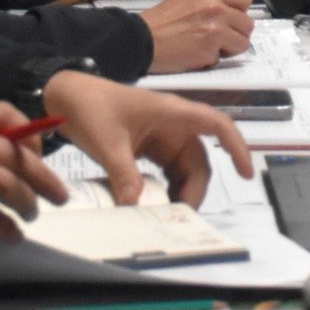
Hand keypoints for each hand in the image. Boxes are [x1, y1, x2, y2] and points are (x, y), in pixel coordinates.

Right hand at [0, 99, 69, 246]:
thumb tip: (3, 152)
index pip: (2, 112)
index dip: (30, 133)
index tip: (39, 152)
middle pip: (12, 150)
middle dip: (41, 173)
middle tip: (57, 193)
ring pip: (5, 180)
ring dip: (27, 199)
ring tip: (33, 213)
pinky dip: (6, 226)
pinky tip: (11, 234)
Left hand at [42, 71, 254, 205]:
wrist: (64, 96)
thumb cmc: (90, 105)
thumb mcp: (107, 141)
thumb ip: (124, 173)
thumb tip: (135, 204)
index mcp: (171, 112)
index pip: (217, 125)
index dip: (236, 147)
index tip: (246, 173)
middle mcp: (172, 125)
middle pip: (200, 160)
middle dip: (195, 188)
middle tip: (180, 213)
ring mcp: (161, 137)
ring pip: (184, 169)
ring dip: (181, 191)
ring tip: (167, 213)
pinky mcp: (148, 149)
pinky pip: (166, 172)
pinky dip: (165, 189)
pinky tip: (155, 204)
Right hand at [142, 0, 256, 72]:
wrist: (142, 40)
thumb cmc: (160, 22)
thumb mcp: (186, 0)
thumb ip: (209, 4)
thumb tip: (229, 15)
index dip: (240, 13)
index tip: (231, 21)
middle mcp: (215, 7)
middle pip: (248, 23)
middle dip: (237, 34)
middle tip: (221, 39)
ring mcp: (215, 28)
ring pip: (242, 42)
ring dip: (229, 48)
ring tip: (210, 48)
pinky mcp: (210, 48)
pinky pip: (224, 58)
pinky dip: (213, 60)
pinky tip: (197, 55)